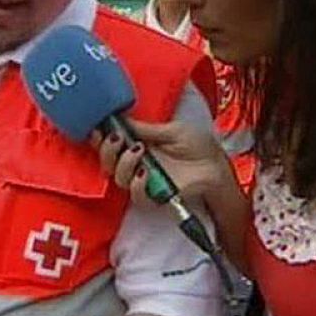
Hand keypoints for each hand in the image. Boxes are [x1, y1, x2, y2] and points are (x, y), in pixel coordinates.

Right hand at [94, 118, 230, 206]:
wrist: (217, 167)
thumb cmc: (198, 146)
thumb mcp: (172, 130)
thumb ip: (146, 128)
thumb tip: (121, 119)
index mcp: (138, 145)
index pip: (111, 143)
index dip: (100, 137)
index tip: (98, 127)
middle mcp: (136, 164)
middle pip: (108, 161)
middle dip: (107, 149)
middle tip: (116, 138)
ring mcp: (144, 181)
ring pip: (118, 177)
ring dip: (123, 162)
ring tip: (139, 150)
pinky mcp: (154, 197)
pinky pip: (136, 195)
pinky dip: (137, 184)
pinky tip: (145, 173)